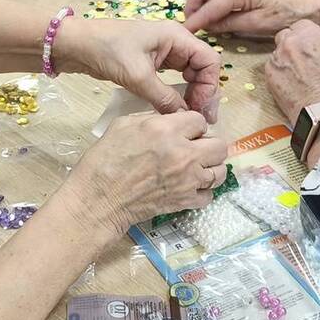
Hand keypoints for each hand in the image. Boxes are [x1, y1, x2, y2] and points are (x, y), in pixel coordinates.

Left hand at [54, 18, 220, 121]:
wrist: (76, 44)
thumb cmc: (107, 50)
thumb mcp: (137, 76)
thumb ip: (163, 97)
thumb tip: (184, 117)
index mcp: (176, 37)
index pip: (209, 60)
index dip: (209, 86)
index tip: (200, 109)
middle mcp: (174, 42)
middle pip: (202, 68)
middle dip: (203, 93)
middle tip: (201, 119)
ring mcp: (163, 53)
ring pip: (189, 75)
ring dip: (191, 94)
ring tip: (190, 117)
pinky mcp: (151, 63)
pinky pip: (173, 79)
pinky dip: (177, 93)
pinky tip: (173, 109)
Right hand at [70, 112, 229, 232]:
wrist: (99, 199)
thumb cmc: (104, 160)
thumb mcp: (123, 125)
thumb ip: (152, 119)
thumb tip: (168, 121)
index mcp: (166, 130)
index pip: (200, 120)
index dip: (192, 125)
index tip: (184, 131)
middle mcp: (183, 154)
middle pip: (219, 146)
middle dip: (208, 144)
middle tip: (194, 148)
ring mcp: (187, 180)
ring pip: (220, 171)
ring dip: (210, 168)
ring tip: (196, 168)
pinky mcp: (185, 201)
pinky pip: (209, 195)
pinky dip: (202, 191)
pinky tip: (189, 187)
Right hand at [184, 0, 319, 38]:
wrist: (312, 4)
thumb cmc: (287, 15)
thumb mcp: (257, 24)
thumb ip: (230, 25)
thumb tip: (208, 27)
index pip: (208, 7)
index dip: (194, 21)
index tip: (184, 33)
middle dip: (192, 6)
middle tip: (191, 25)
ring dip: (201, 3)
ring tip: (201, 23)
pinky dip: (212, 2)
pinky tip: (216, 16)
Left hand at [266, 20, 319, 124]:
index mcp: (310, 34)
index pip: (302, 24)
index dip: (306, 34)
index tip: (309, 43)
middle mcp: (290, 42)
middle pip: (286, 35)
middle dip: (292, 43)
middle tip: (302, 58)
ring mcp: (277, 57)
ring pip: (277, 52)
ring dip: (285, 59)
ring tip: (297, 75)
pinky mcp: (268, 73)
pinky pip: (271, 66)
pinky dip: (278, 72)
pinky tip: (289, 83)